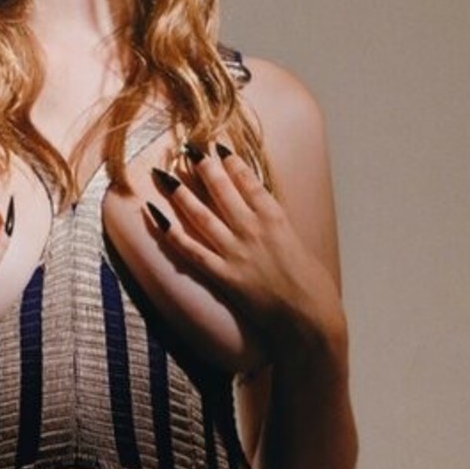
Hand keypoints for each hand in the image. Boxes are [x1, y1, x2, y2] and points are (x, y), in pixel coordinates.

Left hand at [145, 145, 344, 364]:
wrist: (309, 321)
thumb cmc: (315, 289)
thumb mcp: (300, 247)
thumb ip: (280, 230)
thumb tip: (268, 218)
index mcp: (277, 219)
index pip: (248, 181)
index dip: (231, 162)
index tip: (218, 147)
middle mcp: (254, 230)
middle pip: (222, 190)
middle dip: (203, 167)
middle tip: (186, 150)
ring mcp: (236, 253)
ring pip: (201, 215)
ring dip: (180, 192)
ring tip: (164, 175)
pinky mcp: (224, 276)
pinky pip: (190, 250)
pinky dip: (170, 233)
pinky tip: (155, 216)